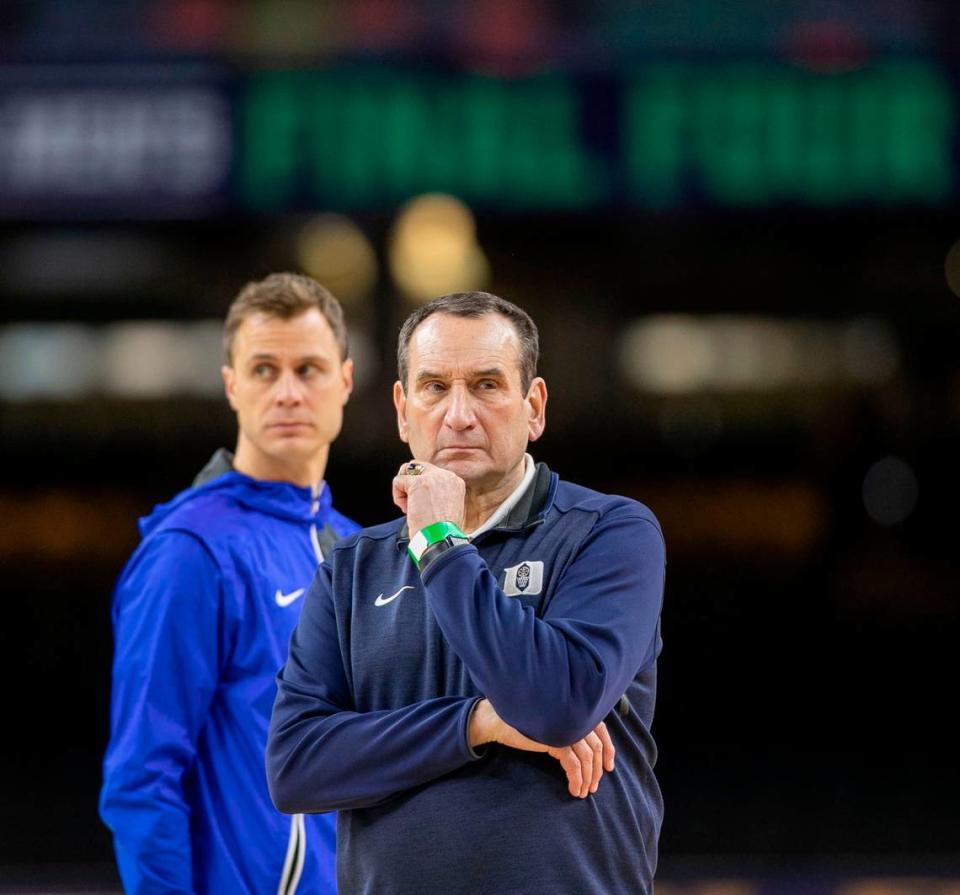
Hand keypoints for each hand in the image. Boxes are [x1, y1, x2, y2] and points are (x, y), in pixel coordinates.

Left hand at [392, 461, 465, 534]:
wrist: (441, 539)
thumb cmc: (442, 532)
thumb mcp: (447, 508)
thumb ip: (437, 494)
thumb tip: (418, 490)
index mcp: (455, 482)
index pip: (431, 473)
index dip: (421, 489)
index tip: (426, 507)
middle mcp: (446, 476)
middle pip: (418, 466)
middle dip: (410, 484)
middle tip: (414, 505)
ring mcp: (433, 478)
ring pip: (406, 472)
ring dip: (404, 490)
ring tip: (411, 508)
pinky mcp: (418, 483)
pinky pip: (398, 481)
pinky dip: (397, 497)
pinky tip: (406, 510)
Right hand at [469, 699, 614, 798]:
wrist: (501, 723)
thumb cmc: (527, 725)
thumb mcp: (554, 727)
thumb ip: (570, 730)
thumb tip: (591, 753)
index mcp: (575, 711)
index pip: (602, 730)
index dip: (609, 750)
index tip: (608, 768)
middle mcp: (573, 717)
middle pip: (597, 747)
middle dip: (597, 770)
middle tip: (593, 787)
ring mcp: (565, 727)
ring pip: (587, 758)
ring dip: (588, 778)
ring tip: (582, 792)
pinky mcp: (555, 739)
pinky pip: (574, 764)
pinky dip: (577, 779)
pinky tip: (573, 789)